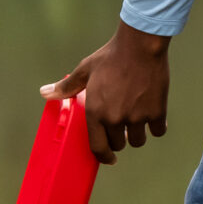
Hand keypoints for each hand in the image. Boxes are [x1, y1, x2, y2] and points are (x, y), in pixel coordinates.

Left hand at [45, 21, 170, 162]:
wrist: (140, 45)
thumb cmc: (111, 57)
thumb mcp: (85, 71)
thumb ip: (66, 87)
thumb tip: (44, 93)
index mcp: (95, 112)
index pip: (98, 147)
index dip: (103, 156)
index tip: (109, 158)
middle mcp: (115, 119)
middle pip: (119, 144)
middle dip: (120, 138)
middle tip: (122, 126)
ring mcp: (137, 117)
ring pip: (138, 140)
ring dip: (138, 133)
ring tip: (137, 119)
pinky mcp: (156, 112)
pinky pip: (158, 130)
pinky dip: (157, 125)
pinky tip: (153, 115)